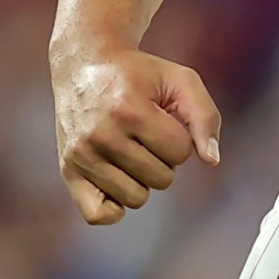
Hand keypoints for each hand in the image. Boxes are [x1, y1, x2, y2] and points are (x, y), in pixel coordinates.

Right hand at [51, 45, 221, 224]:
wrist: (85, 63)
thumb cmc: (140, 74)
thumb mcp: (180, 80)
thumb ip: (205, 116)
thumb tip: (211, 161)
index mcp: (130, 110)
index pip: (180, 152)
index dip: (179, 137)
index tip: (163, 119)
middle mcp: (101, 135)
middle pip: (162, 179)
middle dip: (163, 158)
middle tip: (146, 134)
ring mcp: (81, 155)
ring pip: (136, 198)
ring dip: (143, 179)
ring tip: (132, 150)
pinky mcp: (67, 169)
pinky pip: (98, 215)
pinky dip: (114, 207)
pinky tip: (118, 181)